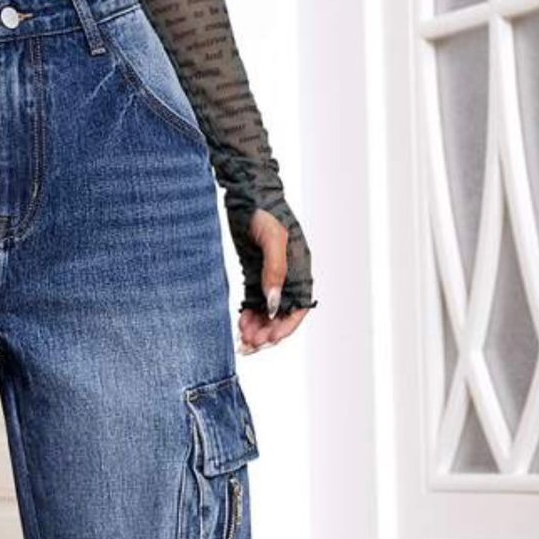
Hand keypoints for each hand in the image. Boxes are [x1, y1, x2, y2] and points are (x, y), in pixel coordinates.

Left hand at [237, 208, 309, 354]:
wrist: (244, 193)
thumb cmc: (263, 211)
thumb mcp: (272, 240)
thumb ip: (274, 271)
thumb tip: (273, 303)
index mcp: (300, 267)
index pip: (299, 305)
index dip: (286, 326)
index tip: (269, 341)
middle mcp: (288, 274)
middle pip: (282, 313)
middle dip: (268, 332)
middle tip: (249, 345)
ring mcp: (271, 275)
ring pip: (267, 311)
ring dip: (257, 327)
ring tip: (242, 340)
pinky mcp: (255, 273)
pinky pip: (254, 301)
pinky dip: (248, 315)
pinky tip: (239, 324)